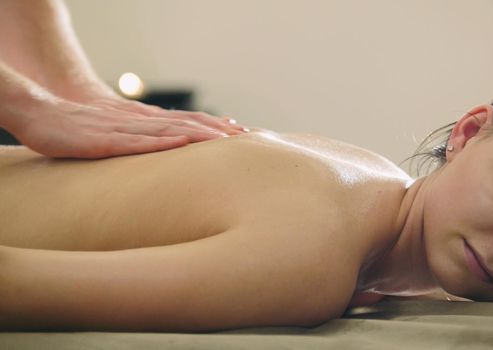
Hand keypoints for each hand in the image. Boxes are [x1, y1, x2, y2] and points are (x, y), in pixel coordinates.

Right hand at [11, 98, 247, 158]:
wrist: (44, 114)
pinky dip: (162, 142)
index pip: (190, 123)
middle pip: (189, 125)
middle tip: (252, 137)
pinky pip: (137, 142)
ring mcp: (124, 130)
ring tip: (229, 139)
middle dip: (221, 132)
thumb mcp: (120, 136)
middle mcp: (142, 122)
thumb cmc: (82, 129)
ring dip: (201, 134)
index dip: (219, 128)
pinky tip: (183, 142)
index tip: (246, 135)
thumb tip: (170, 156)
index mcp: (147, 123)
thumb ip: (145, 144)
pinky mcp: (104, 141)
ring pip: (170, 131)